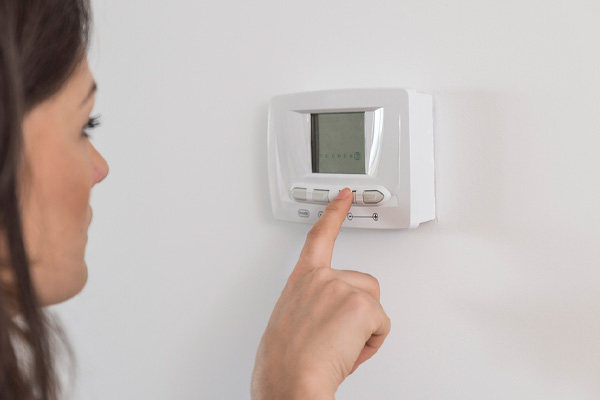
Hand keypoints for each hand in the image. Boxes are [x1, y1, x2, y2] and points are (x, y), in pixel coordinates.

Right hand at [251, 188, 390, 399]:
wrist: (289, 381)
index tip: (345, 196)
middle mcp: (322, 278)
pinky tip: (349, 351)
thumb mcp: (289, 321)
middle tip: (337, 337)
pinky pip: (381, 326)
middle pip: (363, 284)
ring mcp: (342, 289)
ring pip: (373, 306)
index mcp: (302, 280)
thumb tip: (323, 319)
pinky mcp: (361, 305)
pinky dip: (371, 343)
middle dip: (359, 310)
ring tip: (339, 346)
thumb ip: (309, 305)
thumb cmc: (283, 362)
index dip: (335, 213)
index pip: (320, 236)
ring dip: (364, 328)